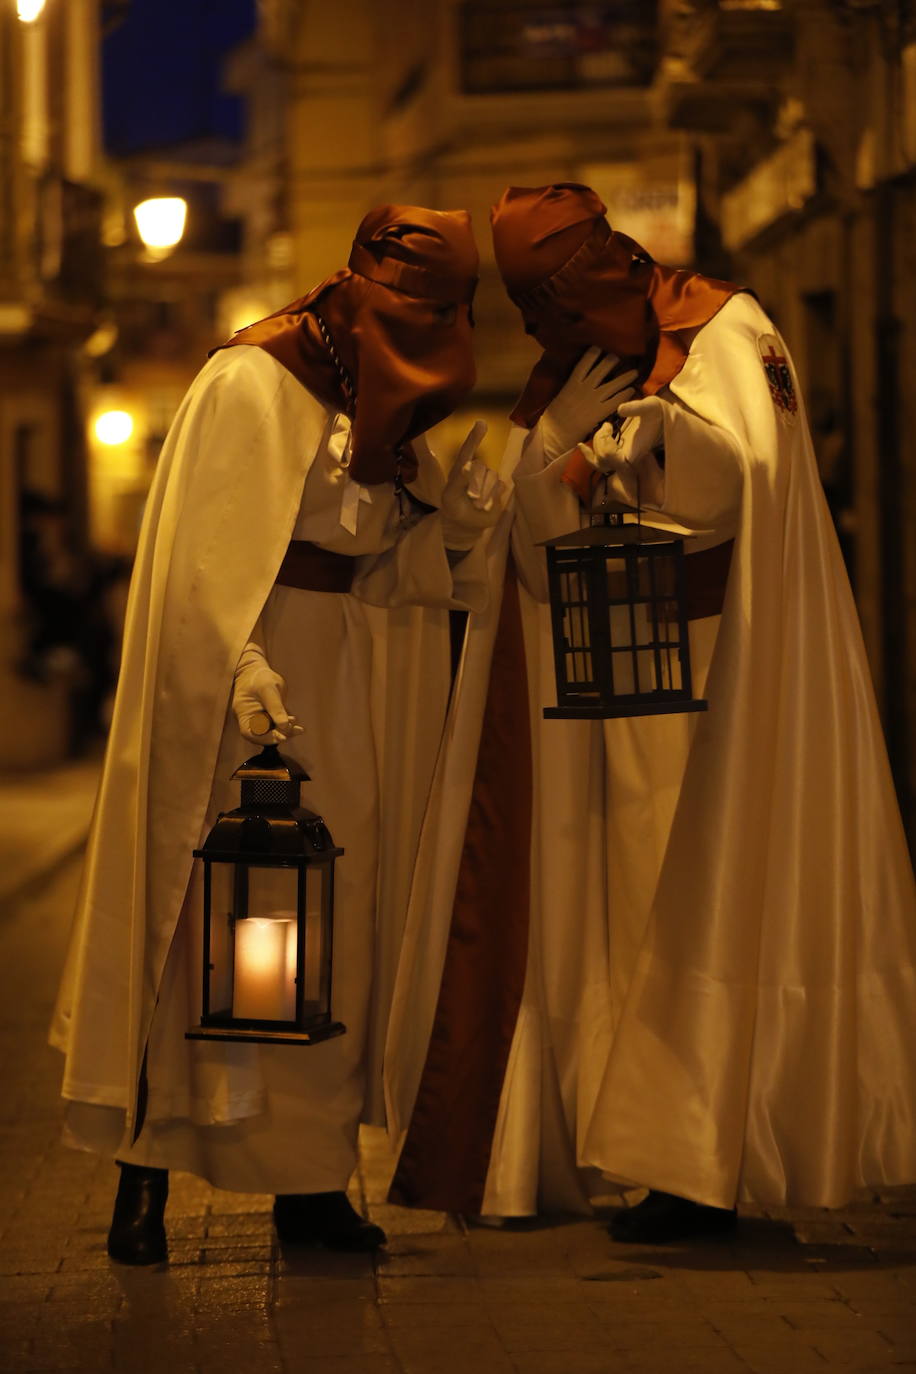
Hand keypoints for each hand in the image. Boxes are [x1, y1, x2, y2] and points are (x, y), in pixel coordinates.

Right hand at [232, 642, 303, 745]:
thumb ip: (276, 707)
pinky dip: (285, 724)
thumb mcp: (268, 689)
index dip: (265, 738)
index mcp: (243, 712)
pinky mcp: (267, 715)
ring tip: (299, 729)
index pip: (250, 733)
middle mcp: (250, 718)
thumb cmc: (260, 677)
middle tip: (295, 731)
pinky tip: (294, 721)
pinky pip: (276, 724)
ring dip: (285, 731)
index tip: (282, 737)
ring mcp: (259, 717)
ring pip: (271, 730)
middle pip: (262, 735)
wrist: (258, 669)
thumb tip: (285, 726)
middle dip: (279, 735)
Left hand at [439, 420, 506, 549]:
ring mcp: (489, 479)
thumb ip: (458, 481)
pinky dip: (491, 498)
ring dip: (483, 494)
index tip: (481, 423)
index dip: (474, 437)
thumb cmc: (454, 508)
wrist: (465, 526)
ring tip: (476, 504)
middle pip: (481, 467)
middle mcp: (476, 470)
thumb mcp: (451, 497)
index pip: (467, 450)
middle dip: (476, 485)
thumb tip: (469, 465)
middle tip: (469, 498)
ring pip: (492, 478)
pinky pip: (500, 488)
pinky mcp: (499, 489)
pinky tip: (485, 505)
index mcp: (460, 468)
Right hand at [540, 346, 637, 461]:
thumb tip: (582, 378)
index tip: (601, 346)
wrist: (556, 434)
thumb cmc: (555, 416)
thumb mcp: (561, 395)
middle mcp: (584, 388)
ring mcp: (593, 400)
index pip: (585, 362)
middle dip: (613, 360)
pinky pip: (616, 401)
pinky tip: (632, 390)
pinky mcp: (599, 412)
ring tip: (635, 372)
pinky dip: (625, 394)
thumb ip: (572, 385)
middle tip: (622, 355)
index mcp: (572, 382)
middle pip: (602, 369)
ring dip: (626, 377)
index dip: (594, 353)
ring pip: (613, 384)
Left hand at [582, 396, 667, 505]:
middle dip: (599, 441)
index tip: (608, 426)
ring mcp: (622, 460)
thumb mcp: (651, 405)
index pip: (610, 458)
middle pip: (602, 461)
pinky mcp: (619, 457)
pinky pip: (600, 462)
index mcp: (634, 452)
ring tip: (597, 432)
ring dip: (593, 448)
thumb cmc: (660, 413)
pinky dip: (590, 454)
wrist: (665, 420)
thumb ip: (637, 407)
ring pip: (599, 464)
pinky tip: (580, 446)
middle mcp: (627, 460)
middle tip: (607, 425)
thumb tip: (620, 409)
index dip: (603, 443)